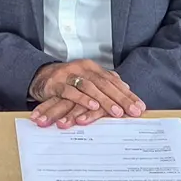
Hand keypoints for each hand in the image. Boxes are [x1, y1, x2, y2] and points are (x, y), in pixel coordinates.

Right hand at [29, 60, 143, 126]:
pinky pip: (71, 92)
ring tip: (116, 112)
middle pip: (105, 84)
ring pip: (90, 87)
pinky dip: (82, 99)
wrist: (40, 76)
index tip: (139, 107)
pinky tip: (92, 107)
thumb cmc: (67, 81)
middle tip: (132, 112)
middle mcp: (82, 68)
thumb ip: (105, 83)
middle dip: (120, 99)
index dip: (127, 95)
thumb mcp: (87, 80)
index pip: (114, 82)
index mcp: (92, 67)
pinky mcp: (56, 84)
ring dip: (104, 100)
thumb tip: (126, 89)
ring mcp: (69, 74)